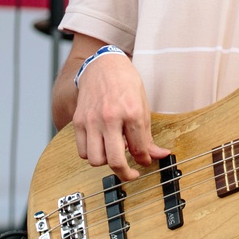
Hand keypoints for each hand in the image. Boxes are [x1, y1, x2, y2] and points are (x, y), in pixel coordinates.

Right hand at [71, 51, 170, 181]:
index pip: (139, 149)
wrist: (104, 65)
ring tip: (114, 152)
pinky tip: (101, 145)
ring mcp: (92, 120)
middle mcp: (110, 118)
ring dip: (106, 162)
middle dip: (126, 173)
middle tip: (131, 173)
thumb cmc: (125, 83)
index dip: (144, 160)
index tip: (144, 162)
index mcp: (131, 112)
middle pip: (114, 160)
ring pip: (95, 159)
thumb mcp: (143, 106)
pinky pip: (82, 151)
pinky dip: (92, 154)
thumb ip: (148, 135)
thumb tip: (159, 155)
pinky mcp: (78, 121)